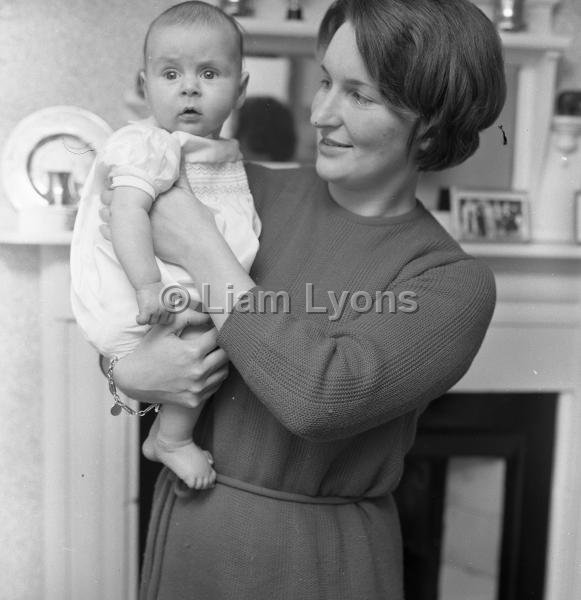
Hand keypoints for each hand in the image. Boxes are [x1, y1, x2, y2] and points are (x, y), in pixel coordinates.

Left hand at [99, 174, 217, 268]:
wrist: (200, 248)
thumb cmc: (200, 224)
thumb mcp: (191, 196)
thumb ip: (181, 179)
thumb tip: (180, 161)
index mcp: (155, 193)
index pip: (131, 180)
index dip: (123, 180)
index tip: (121, 181)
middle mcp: (143, 205)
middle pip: (117, 194)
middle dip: (113, 194)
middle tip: (112, 195)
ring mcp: (138, 223)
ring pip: (110, 213)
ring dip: (108, 211)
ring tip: (109, 211)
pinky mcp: (136, 240)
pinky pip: (111, 233)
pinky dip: (107, 229)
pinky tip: (107, 227)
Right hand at [113, 308, 228, 408]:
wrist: (132, 380)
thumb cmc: (148, 351)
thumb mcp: (164, 329)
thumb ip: (188, 317)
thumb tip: (209, 314)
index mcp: (192, 352)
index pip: (219, 336)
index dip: (219, 329)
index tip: (216, 327)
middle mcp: (197, 372)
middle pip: (227, 355)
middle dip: (224, 345)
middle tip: (217, 340)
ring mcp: (197, 389)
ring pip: (224, 371)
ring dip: (221, 361)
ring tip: (212, 354)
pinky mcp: (194, 401)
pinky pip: (216, 386)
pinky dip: (214, 377)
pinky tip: (205, 369)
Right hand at [135, 281, 173, 324]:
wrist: (149, 281)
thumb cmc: (157, 287)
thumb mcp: (168, 297)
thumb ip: (168, 306)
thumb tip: (166, 312)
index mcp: (170, 307)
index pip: (169, 320)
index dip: (162, 319)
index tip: (157, 315)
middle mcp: (164, 310)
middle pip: (158, 322)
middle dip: (153, 318)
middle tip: (148, 312)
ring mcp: (156, 310)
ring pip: (150, 322)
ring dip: (146, 318)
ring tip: (143, 311)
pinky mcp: (147, 310)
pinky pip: (142, 321)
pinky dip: (139, 320)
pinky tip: (138, 315)